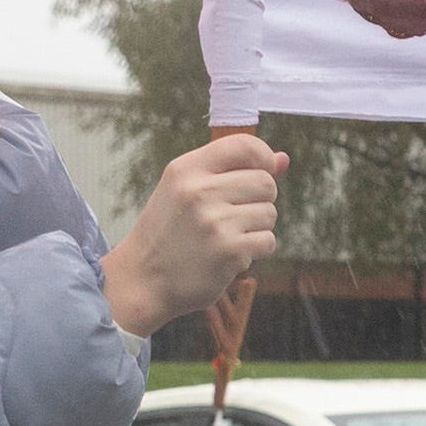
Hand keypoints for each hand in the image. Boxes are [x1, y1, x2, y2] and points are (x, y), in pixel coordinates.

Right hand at [103, 134, 284, 334]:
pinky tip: (229, 256)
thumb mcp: (185, 191)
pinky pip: (268, 241)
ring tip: (225, 237)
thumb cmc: (169, 233)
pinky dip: (255, 251)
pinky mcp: (228, 251)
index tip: (264, 171)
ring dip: (256, 228)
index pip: (244, 145)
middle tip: (234, 216)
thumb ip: (232, 171)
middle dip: (260, 200)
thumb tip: (283, 159)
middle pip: (265, 182)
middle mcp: (199, 191)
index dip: (264, 156)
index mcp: (186, 169)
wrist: (141, 280)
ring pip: (269, 213)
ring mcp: (214, 222)